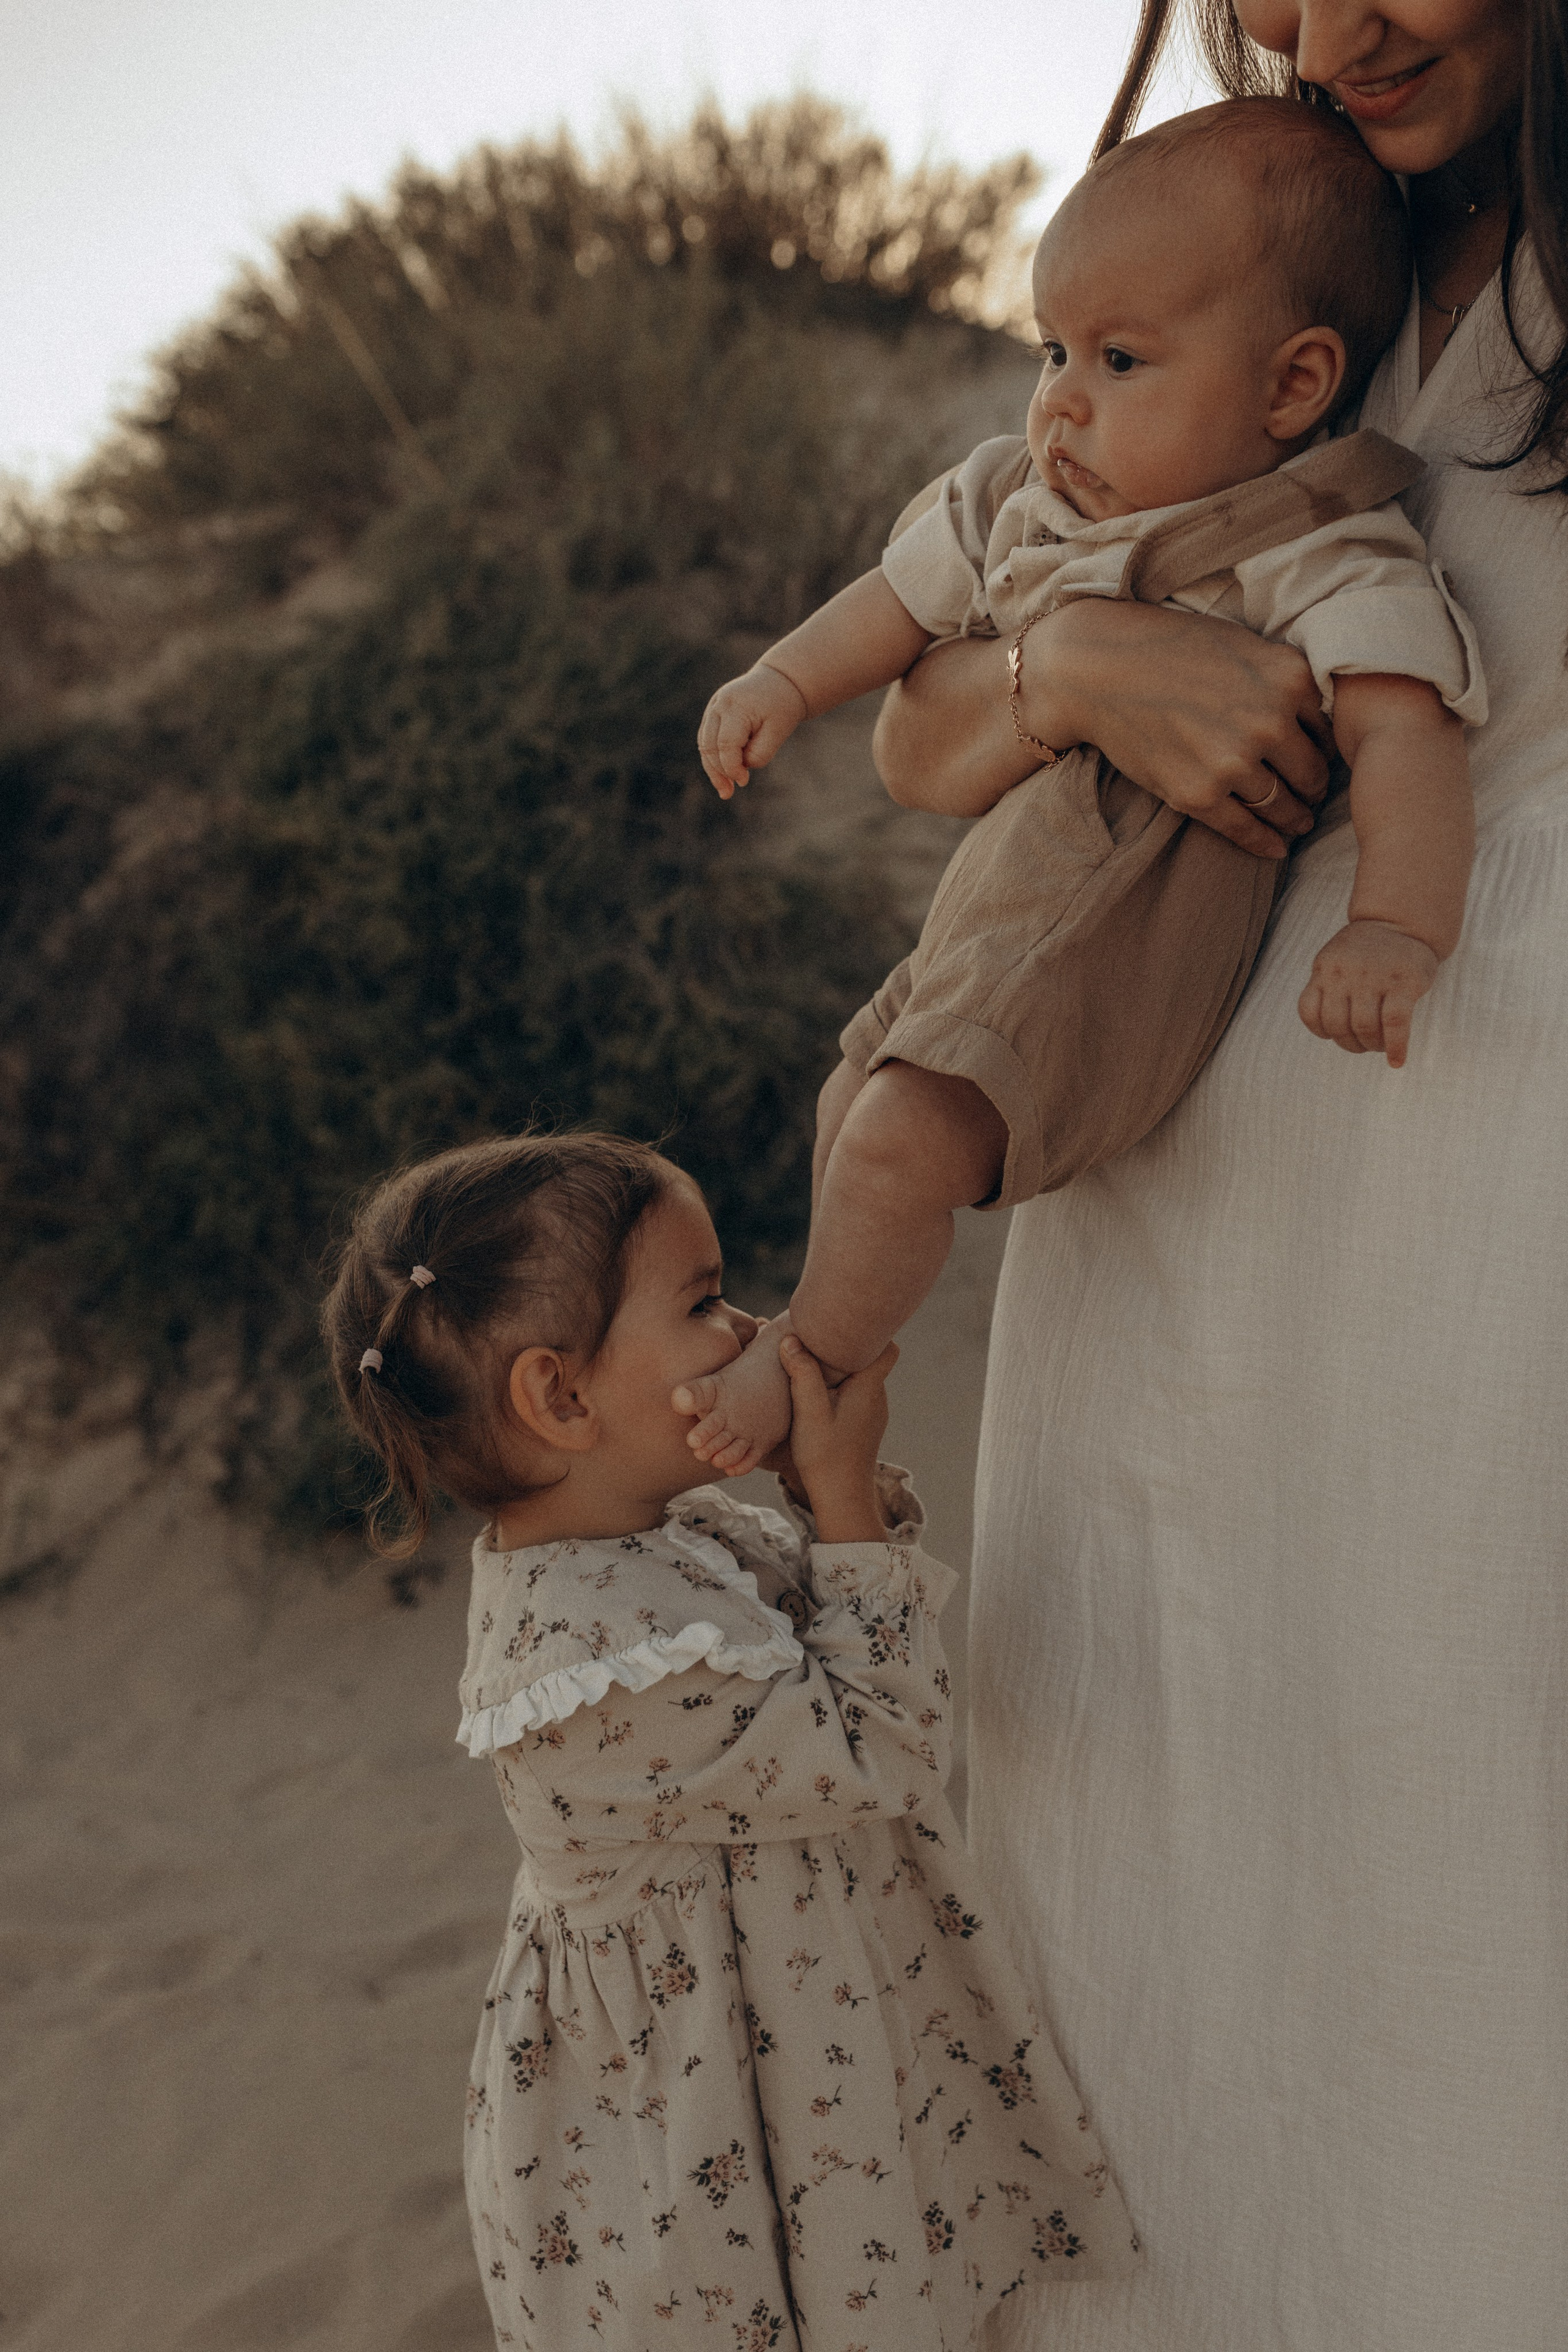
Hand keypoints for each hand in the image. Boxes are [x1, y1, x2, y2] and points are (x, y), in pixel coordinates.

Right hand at [698, 663, 807, 797]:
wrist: (781, 680)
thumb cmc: (783, 706)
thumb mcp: (778, 732)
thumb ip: (759, 754)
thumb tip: (740, 768)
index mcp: (735, 707)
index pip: (725, 744)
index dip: (732, 767)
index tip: (744, 782)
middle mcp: (719, 704)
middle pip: (709, 745)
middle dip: (718, 772)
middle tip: (728, 794)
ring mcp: (713, 706)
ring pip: (704, 744)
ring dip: (712, 768)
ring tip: (725, 791)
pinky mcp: (714, 711)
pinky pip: (707, 738)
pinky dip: (713, 757)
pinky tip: (724, 775)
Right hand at [777, 1335, 896, 1543]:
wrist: (841, 1498)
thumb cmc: (826, 1456)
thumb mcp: (809, 1413)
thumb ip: (802, 1375)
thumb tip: (791, 1339)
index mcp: (869, 1387)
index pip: (887, 1346)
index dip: (869, 1332)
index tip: (841, 1326)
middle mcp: (877, 1396)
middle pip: (869, 1358)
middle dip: (845, 1347)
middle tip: (815, 1340)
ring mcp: (872, 1411)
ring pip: (860, 1376)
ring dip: (839, 1368)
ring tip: (811, 1365)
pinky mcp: (863, 1423)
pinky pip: (855, 1393)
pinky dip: (838, 1386)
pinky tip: (816, 1393)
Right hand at [1019, 600, 1331, 858]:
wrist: (1099, 670)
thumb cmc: (1170, 648)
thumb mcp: (1243, 646)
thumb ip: (1284, 680)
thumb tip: (1318, 720)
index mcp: (1289, 679)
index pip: (1327, 731)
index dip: (1325, 751)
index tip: (1320, 765)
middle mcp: (1269, 722)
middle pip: (1311, 774)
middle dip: (1314, 791)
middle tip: (1314, 801)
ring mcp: (1234, 762)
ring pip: (1282, 805)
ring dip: (1294, 819)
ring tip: (1297, 824)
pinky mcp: (1198, 793)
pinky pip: (1245, 828)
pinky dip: (1266, 843)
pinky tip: (1277, 849)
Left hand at [1298, 919, 1438, 1065]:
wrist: (1401, 921)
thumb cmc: (1366, 949)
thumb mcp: (1334, 959)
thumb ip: (1326, 986)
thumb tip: (1327, 1030)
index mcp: (1324, 969)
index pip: (1309, 1012)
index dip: (1321, 1031)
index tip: (1334, 1035)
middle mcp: (1345, 973)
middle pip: (1337, 1025)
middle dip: (1349, 1043)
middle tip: (1363, 1044)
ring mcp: (1374, 977)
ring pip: (1364, 1028)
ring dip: (1371, 1046)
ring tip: (1378, 1046)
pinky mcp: (1403, 983)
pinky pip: (1395, 1024)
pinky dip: (1395, 1048)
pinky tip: (1396, 1060)